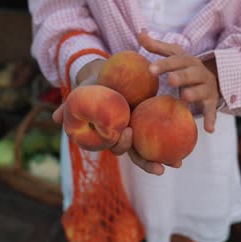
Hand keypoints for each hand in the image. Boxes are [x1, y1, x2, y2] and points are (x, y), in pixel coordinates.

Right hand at [53, 58, 175, 174]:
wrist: (108, 74)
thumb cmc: (93, 86)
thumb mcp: (82, 94)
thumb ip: (68, 107)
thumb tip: (53, 119)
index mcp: (110, 133)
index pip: (115, 147)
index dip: (122, 146)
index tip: (129, 134)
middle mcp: (125, 134)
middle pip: (136, 154)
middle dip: (147, 163)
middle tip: (161, 167)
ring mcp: (139, 128)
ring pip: (151, 148)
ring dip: (164, 158)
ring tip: (179, 163)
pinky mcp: (150, 118)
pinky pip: (163, 129)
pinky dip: (173, 136)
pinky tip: (187, 138)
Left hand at [138, 30, 220, 132]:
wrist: (210, 77)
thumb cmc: (184, 66)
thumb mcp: (173, 54)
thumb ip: (156, 46)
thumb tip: (140, 33)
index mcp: (187, 60)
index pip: (175, 60)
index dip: (164, 64)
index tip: (150, 69)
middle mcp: (198, 72)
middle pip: (190, 74)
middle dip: (181, 76)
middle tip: (170, 80)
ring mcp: (206, 87)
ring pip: (201, 91)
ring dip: (194, 94)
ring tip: (184, 97)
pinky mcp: (211, 102)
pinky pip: (211, 111)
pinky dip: (211, 119)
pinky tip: (208, 129)